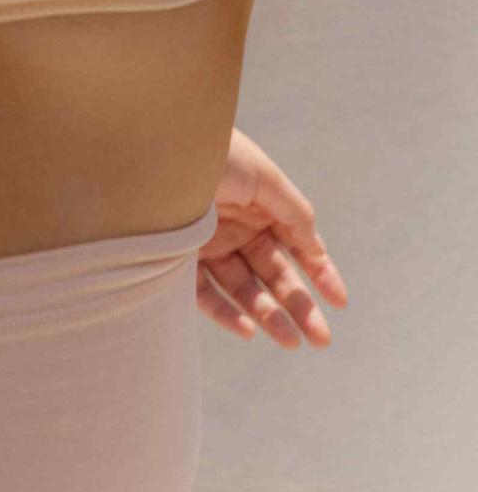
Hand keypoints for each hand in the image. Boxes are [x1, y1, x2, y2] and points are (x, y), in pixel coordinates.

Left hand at [196, 127, 349, 350]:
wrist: (151, 149)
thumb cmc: (209, 151)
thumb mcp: (261, 175)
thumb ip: (293, 210)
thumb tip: (315, 245)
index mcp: (258, 204)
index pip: (296, 245)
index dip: (320, 272)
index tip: (340, 302)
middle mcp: (234, 227)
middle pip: (274, 273)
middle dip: (300, 305)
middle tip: (321, 339)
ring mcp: (206, 246)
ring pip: (244, 289)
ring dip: (269, 316)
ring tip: (291, 342)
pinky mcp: (174, 261)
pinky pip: (203, 294)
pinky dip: (226, 314)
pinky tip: (248, 330)